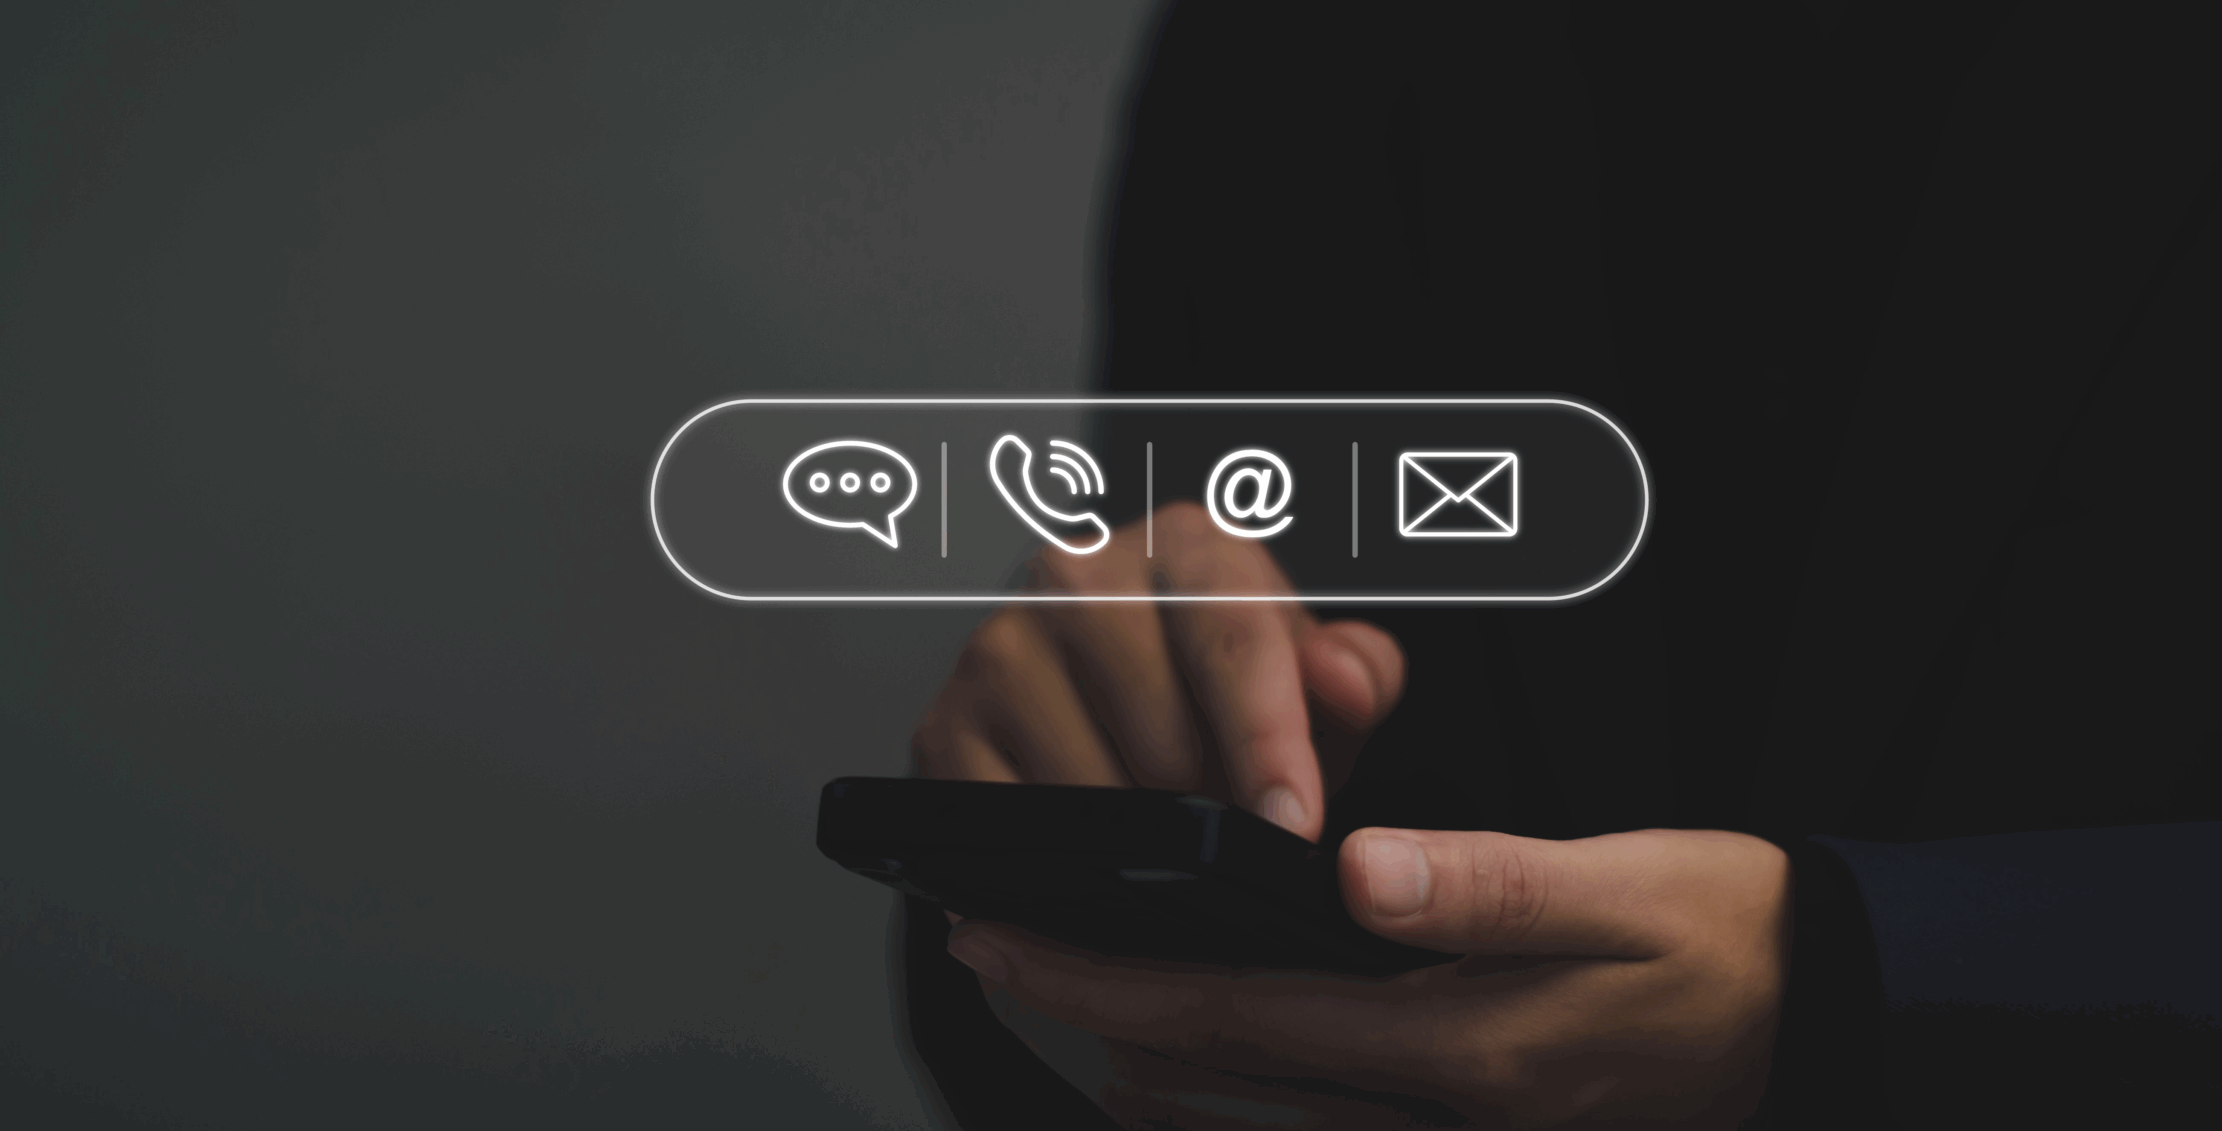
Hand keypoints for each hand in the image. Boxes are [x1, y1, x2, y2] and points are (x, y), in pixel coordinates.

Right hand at [910, 501, 1403, 840]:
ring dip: (1139, 838)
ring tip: (1167, 835)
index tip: (1292, 822)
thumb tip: (1347, 681)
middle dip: (1208, 801)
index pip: (1232, 631)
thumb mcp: (1313, 689)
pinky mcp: (943, 725)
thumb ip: (1354, 675)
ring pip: (1086, 782)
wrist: (1125, 729)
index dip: (1267, 738)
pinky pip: (1011, 819)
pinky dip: (1062, 856)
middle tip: (1229, 829)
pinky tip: (1096, 851)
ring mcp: (998, 646)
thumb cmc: (1226, 700)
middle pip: (1158, 721)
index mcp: (1183, 545)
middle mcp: (1076, 573)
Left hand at [947, 827, 1791, 1128]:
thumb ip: (1489, 886)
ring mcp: (1440, 1128)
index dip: (1104, 977)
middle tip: (993, 957)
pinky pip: (1307, 1126)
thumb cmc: (1725, 940)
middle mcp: (1431, 1108)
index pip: (1233, 1015)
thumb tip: (1358, 872)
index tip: (1010, 936)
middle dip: (1091, 1017)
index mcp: (1456, 1044)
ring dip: (1138, 1061)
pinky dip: (1221, 1096)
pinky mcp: (1456, 1119)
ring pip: (1248, 1117)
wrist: (1816, 1013)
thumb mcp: (1625, 892)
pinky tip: (1176, 1070)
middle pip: (1214, 1078)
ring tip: (1052, 1005)